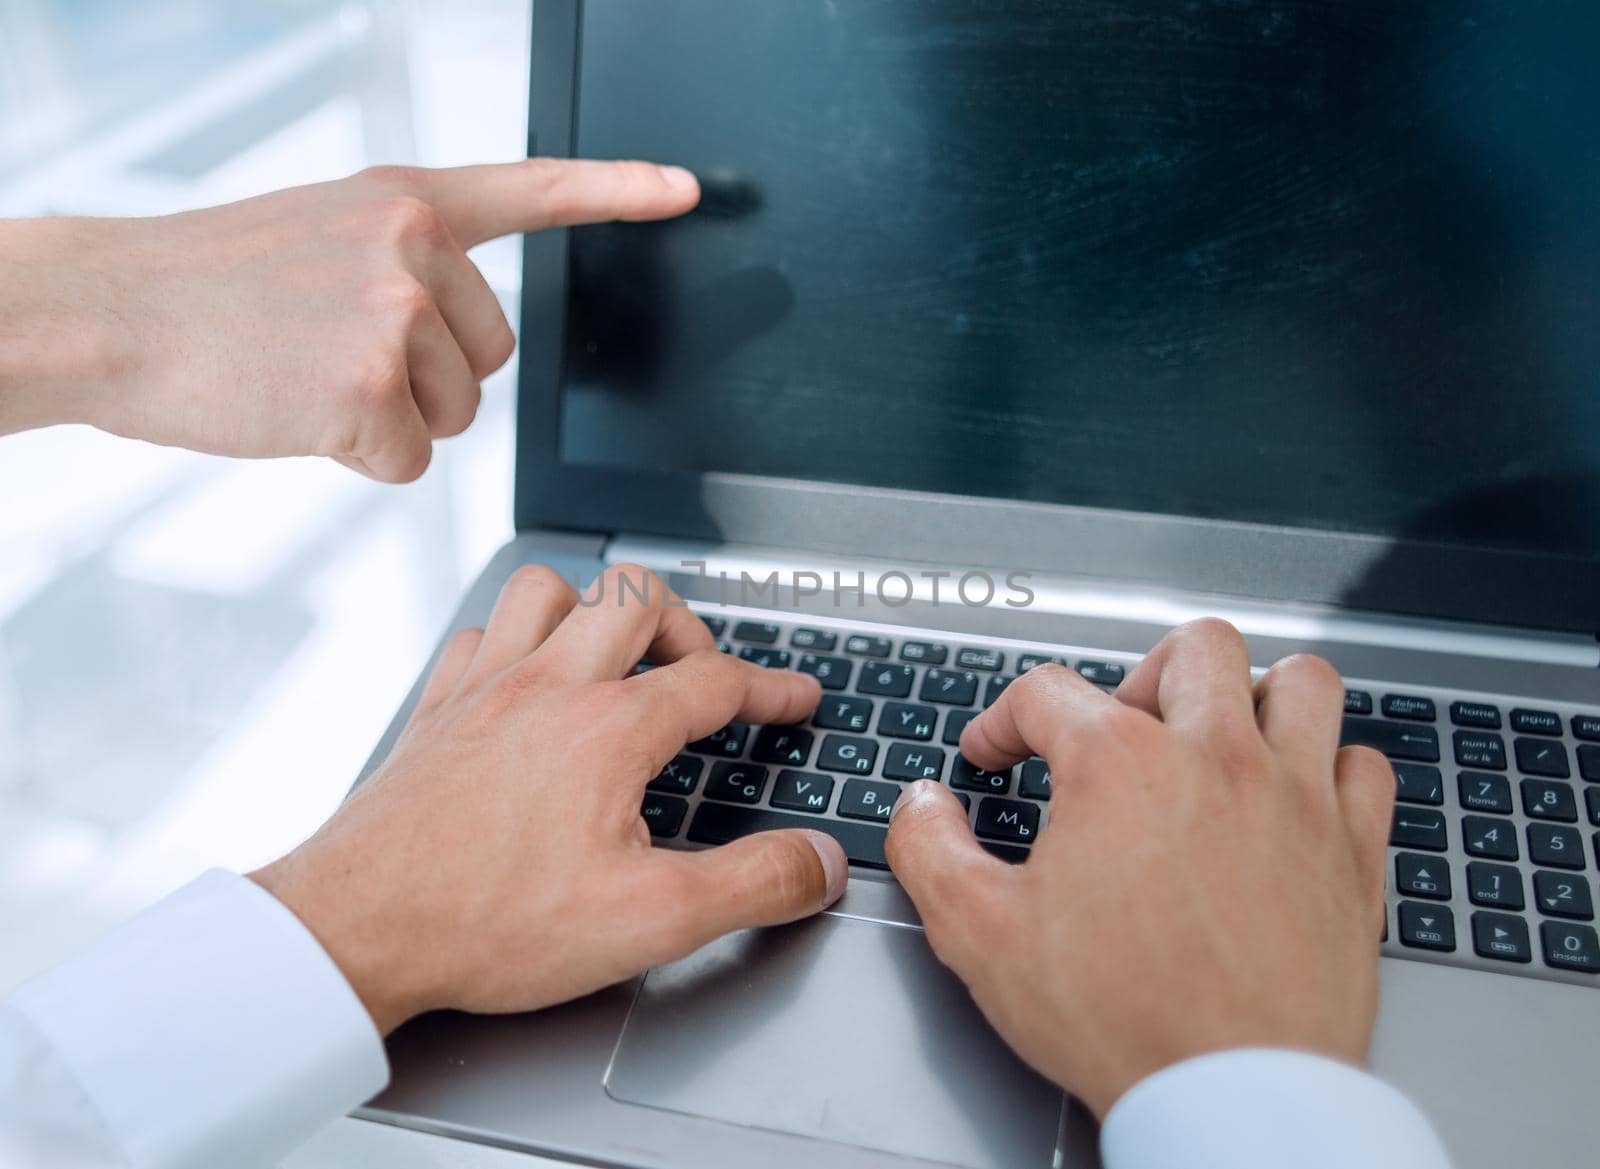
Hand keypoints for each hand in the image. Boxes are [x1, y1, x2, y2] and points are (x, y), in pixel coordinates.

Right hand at [0, 159, 698, 480]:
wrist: (110, 312)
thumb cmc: (208, 286)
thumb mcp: (320, 232)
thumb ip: (404, 262)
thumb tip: (461, 335)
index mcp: (407, 201)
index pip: (533, 188)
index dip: (618, 191)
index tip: (686, 191)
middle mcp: (415, 245)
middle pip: (494, 357)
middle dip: (431, 377)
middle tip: (335, 353)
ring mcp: (394, 314)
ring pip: (458, 413)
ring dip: (395, 419)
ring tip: (309, 377)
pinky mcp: (369, 389)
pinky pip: (410, 460)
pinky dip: (358, 459)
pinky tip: (298, 414)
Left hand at [250, 564, 844, 1034]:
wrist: (353, 932)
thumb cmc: (487, 924)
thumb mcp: (648, 921)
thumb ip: (750, 884)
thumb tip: (817, 862)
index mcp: (607, 729)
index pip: (716, 682)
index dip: (771, 689)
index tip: (795, 700)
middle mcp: (546, 687)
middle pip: (636, 599)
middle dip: (689, 626)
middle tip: (705, 677)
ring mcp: (483, 690)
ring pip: (549, 590)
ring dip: (596, 609)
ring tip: (620, 658)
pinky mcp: (435, 711)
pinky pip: (481, 633)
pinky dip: (518, 639)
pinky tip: (527, 680)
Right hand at [884, 618, 1393, 1119]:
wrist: (1233, 1096)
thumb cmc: (1121, 1018)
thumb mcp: (979, 934)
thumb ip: (931, 850)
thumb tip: (921, 805)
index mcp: (1119, 764)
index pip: (1046, 692)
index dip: (1004, 720)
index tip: (997, 754)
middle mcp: (1215, 758)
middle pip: (1194, 647)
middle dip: (1143, 672)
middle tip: (1122, 726)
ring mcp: (1297, 797)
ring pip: (1302, 681)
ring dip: (1258, 693)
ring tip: (1223, 732)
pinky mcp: (1355, 850)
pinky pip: (1364, 765)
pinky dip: (1332, 766)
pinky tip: (1299, 795)